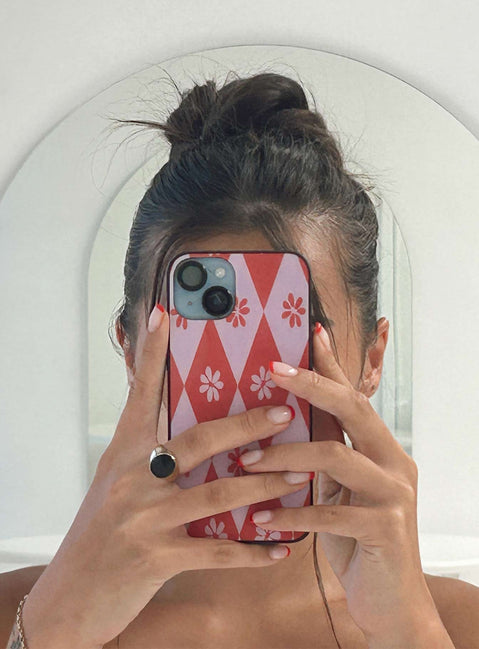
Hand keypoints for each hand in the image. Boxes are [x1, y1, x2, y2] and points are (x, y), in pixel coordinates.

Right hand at [21, 305, 308, 648]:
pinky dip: (254, 550)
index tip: (166, 314)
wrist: (70, 596)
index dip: (152, 353)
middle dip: (246, 425)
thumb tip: (165, 410)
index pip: (140, 393)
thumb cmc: (98, 531)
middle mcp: (133, 479)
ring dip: (265, 483)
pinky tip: (282, 546)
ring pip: (218, 493)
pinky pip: (218, 552)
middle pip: (198, 440)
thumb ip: (142, 446)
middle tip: (283, 411)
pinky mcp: (158, 559)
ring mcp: (145, 519)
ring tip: (300, 472)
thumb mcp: (113, 479)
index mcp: (123, 453)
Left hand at [238, 322, 444, 643]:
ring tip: (246, 464)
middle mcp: (394, 461)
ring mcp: (394, 494)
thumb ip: (322, 455)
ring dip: (284, 457)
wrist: (391, 601)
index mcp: (381, 448)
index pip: (353, 395)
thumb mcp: (337, 490)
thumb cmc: (357, 538)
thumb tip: (280, 421)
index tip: (311, 333)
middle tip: (273, 370)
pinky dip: (290, 513)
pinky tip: (259, 518)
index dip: (331, 365)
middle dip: (312, 385)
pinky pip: (330, 512)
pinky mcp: (385, 529)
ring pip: (335, 457)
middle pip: (353, 410)